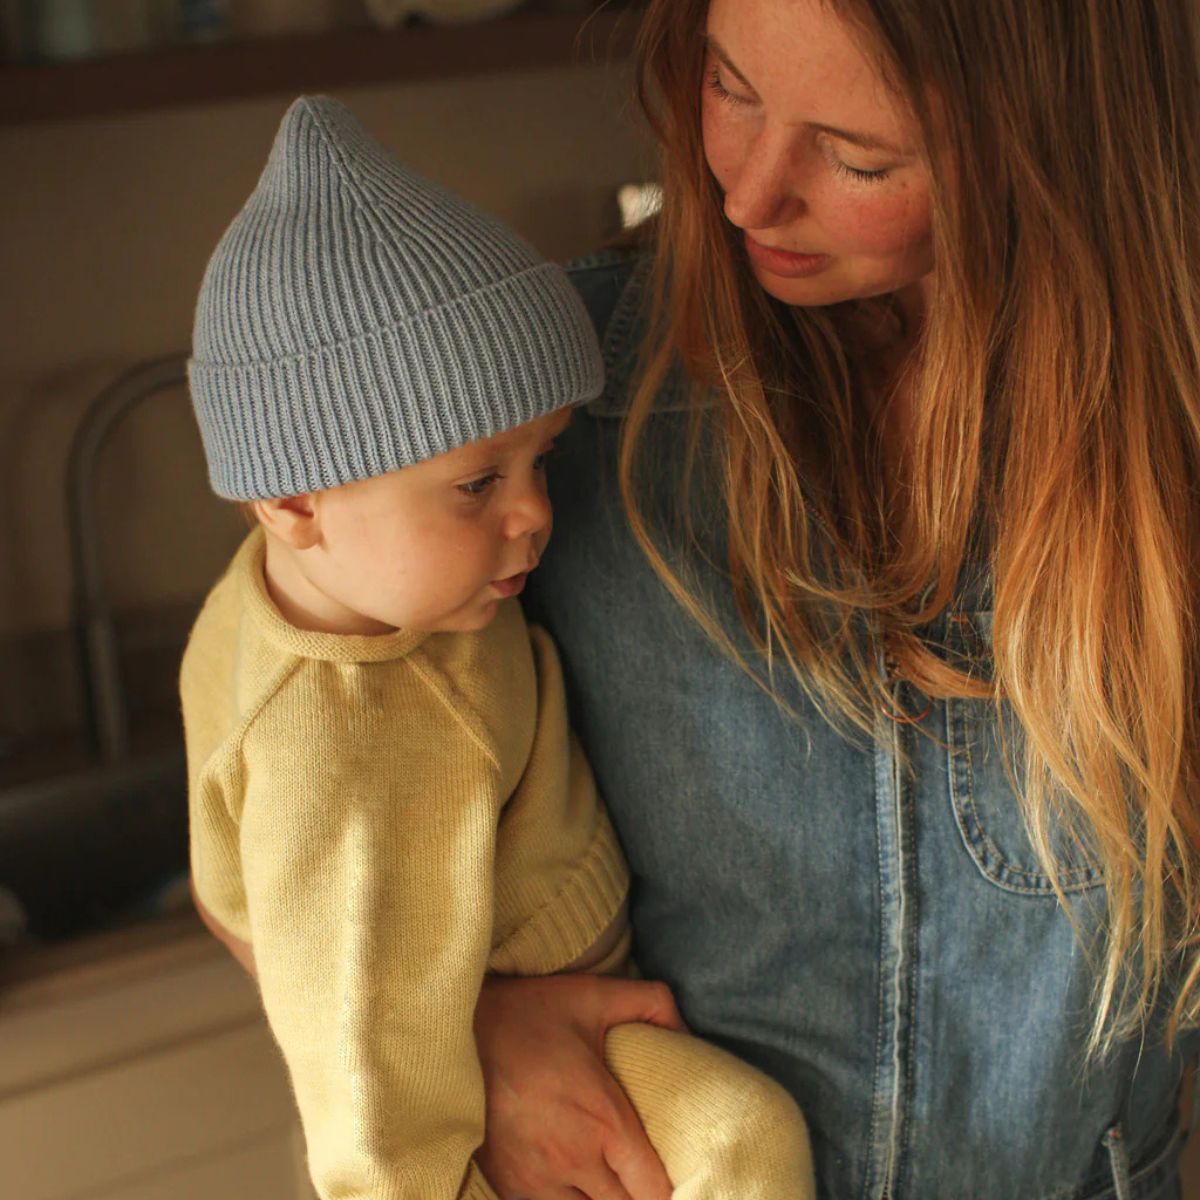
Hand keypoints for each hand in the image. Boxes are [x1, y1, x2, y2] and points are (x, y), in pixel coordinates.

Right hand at [473, 973, 684, 1199]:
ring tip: (607, 1177)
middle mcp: (573, 1162)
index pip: (654, 1191)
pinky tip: (575, 1182)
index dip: (669, 1189)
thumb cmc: (526, 1015)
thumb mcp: (592, 994)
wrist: (451, 1032)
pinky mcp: (507, 1187)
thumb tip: (686, 1031)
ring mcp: (536, 1182)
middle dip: (636, 1195)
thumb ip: (651, 1003)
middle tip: (639, 1173)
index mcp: (604, 1121)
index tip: (669, 1172)